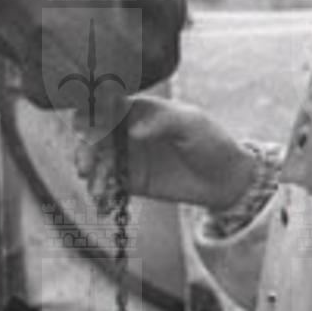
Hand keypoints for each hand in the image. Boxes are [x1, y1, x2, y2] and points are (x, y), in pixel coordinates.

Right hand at [72, 97, 256, 211]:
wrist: (226, 179)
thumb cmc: (211, 142)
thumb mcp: (192, 124)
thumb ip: (162, 122)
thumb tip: (133, 129)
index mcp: (139, 109)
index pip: (106, 106)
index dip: (91, 115)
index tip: (87, 129)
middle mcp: (127, 130)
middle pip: (94, 136)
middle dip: (85, 151)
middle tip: (85, 168)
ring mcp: (126, 156)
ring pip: (97, 162)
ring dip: (92, 176)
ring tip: (99, 191)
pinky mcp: (129, 181)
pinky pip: (107, 185)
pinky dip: (101, 194)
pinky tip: (103, 204)